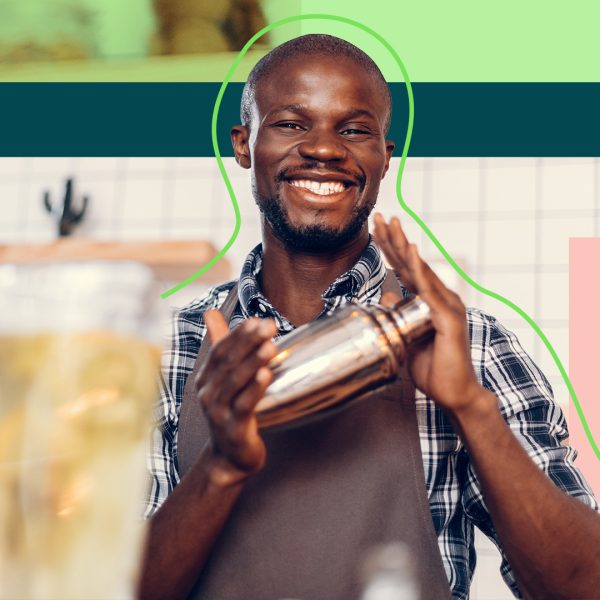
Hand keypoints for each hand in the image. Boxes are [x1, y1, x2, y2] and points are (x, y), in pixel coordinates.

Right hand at [194, 311, 277, 485]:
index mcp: (206, 379)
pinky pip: (244, 405)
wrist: (230, 457)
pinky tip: (266, 374)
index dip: (238, 334)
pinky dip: (255, 388)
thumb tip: (210, 312)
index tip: (257, 319)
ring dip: (254, 361)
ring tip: (271, 345)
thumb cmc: (231, 411)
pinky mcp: (233, 428)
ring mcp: (218, 412)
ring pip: (236, 381)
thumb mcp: (224, 378)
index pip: (220, 350)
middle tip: (269, 325)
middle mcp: (208, 393)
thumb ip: (221, 344)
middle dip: (249, 341)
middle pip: (228, 362)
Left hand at [373, 213, 486, 414]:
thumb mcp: (406, 337)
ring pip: (420, 270)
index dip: (390, 249)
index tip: (376, 229)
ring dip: (403, 245)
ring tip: (391, 224)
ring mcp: (446, 306)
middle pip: (411, 263)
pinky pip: (430, 290)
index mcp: (428, 302)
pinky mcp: (448, 318)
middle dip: (393, 238)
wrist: (454, 394)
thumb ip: (398, 314)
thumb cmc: (433, 367)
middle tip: (379, 216)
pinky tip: (410, 251)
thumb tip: (387, 294)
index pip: (405, 270)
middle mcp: (439, 298)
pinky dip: (419, 270)